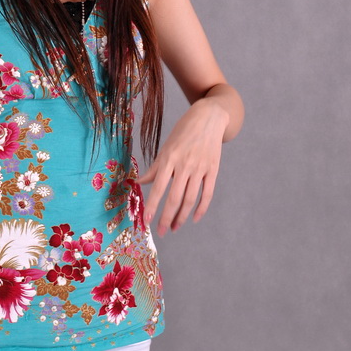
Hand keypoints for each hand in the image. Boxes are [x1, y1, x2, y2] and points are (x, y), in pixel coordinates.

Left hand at [138, 97, 228, 237]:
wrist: (209, 118)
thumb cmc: (183, 132)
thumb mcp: (166, 147)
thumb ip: (154, 168)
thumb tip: (137, 182)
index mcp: (169, 158)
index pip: (158, 187)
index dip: (152, 206)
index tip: (146, 221)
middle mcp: (184, 164)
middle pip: (174, 197)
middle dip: (166, 217)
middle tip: (161, 232)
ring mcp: (200, 168)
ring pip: (190, 199)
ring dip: (181, 216)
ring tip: (174, 227)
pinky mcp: (213, 170)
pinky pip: (207, 194)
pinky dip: (201, 209)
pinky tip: (193, 219)